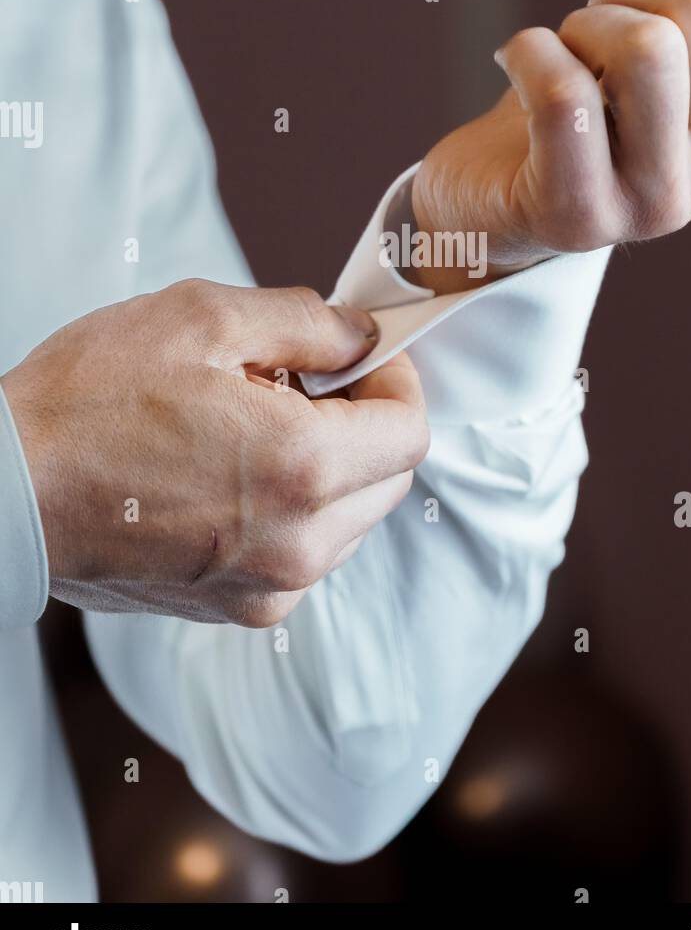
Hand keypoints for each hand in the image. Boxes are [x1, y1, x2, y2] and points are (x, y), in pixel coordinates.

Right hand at [0, 281, 428, 625]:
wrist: (4, 490)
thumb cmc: (89, 402)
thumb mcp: (204, 319)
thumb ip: (307, 322)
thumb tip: (361, 337)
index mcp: (301, 469)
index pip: (411, 432)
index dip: (396, 382)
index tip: (363, 359)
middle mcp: (298, 545)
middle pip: (388, 480)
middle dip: (363, 424)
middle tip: (299, 383)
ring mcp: (267, 589)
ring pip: (349, 520)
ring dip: (327, 469)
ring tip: (250, 427)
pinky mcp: (234, 610)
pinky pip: (302, 554)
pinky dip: (291, 511)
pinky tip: (229, 473)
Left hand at [412, 0, 690, 291]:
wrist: (509, 183)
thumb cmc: (611, 98)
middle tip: (597, 24)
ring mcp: (661, 206)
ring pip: (643, 47)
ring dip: (582, 23)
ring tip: (567, 55)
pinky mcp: (580, 218)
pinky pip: (563, 96)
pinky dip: (527, 51)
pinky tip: (519, 65)